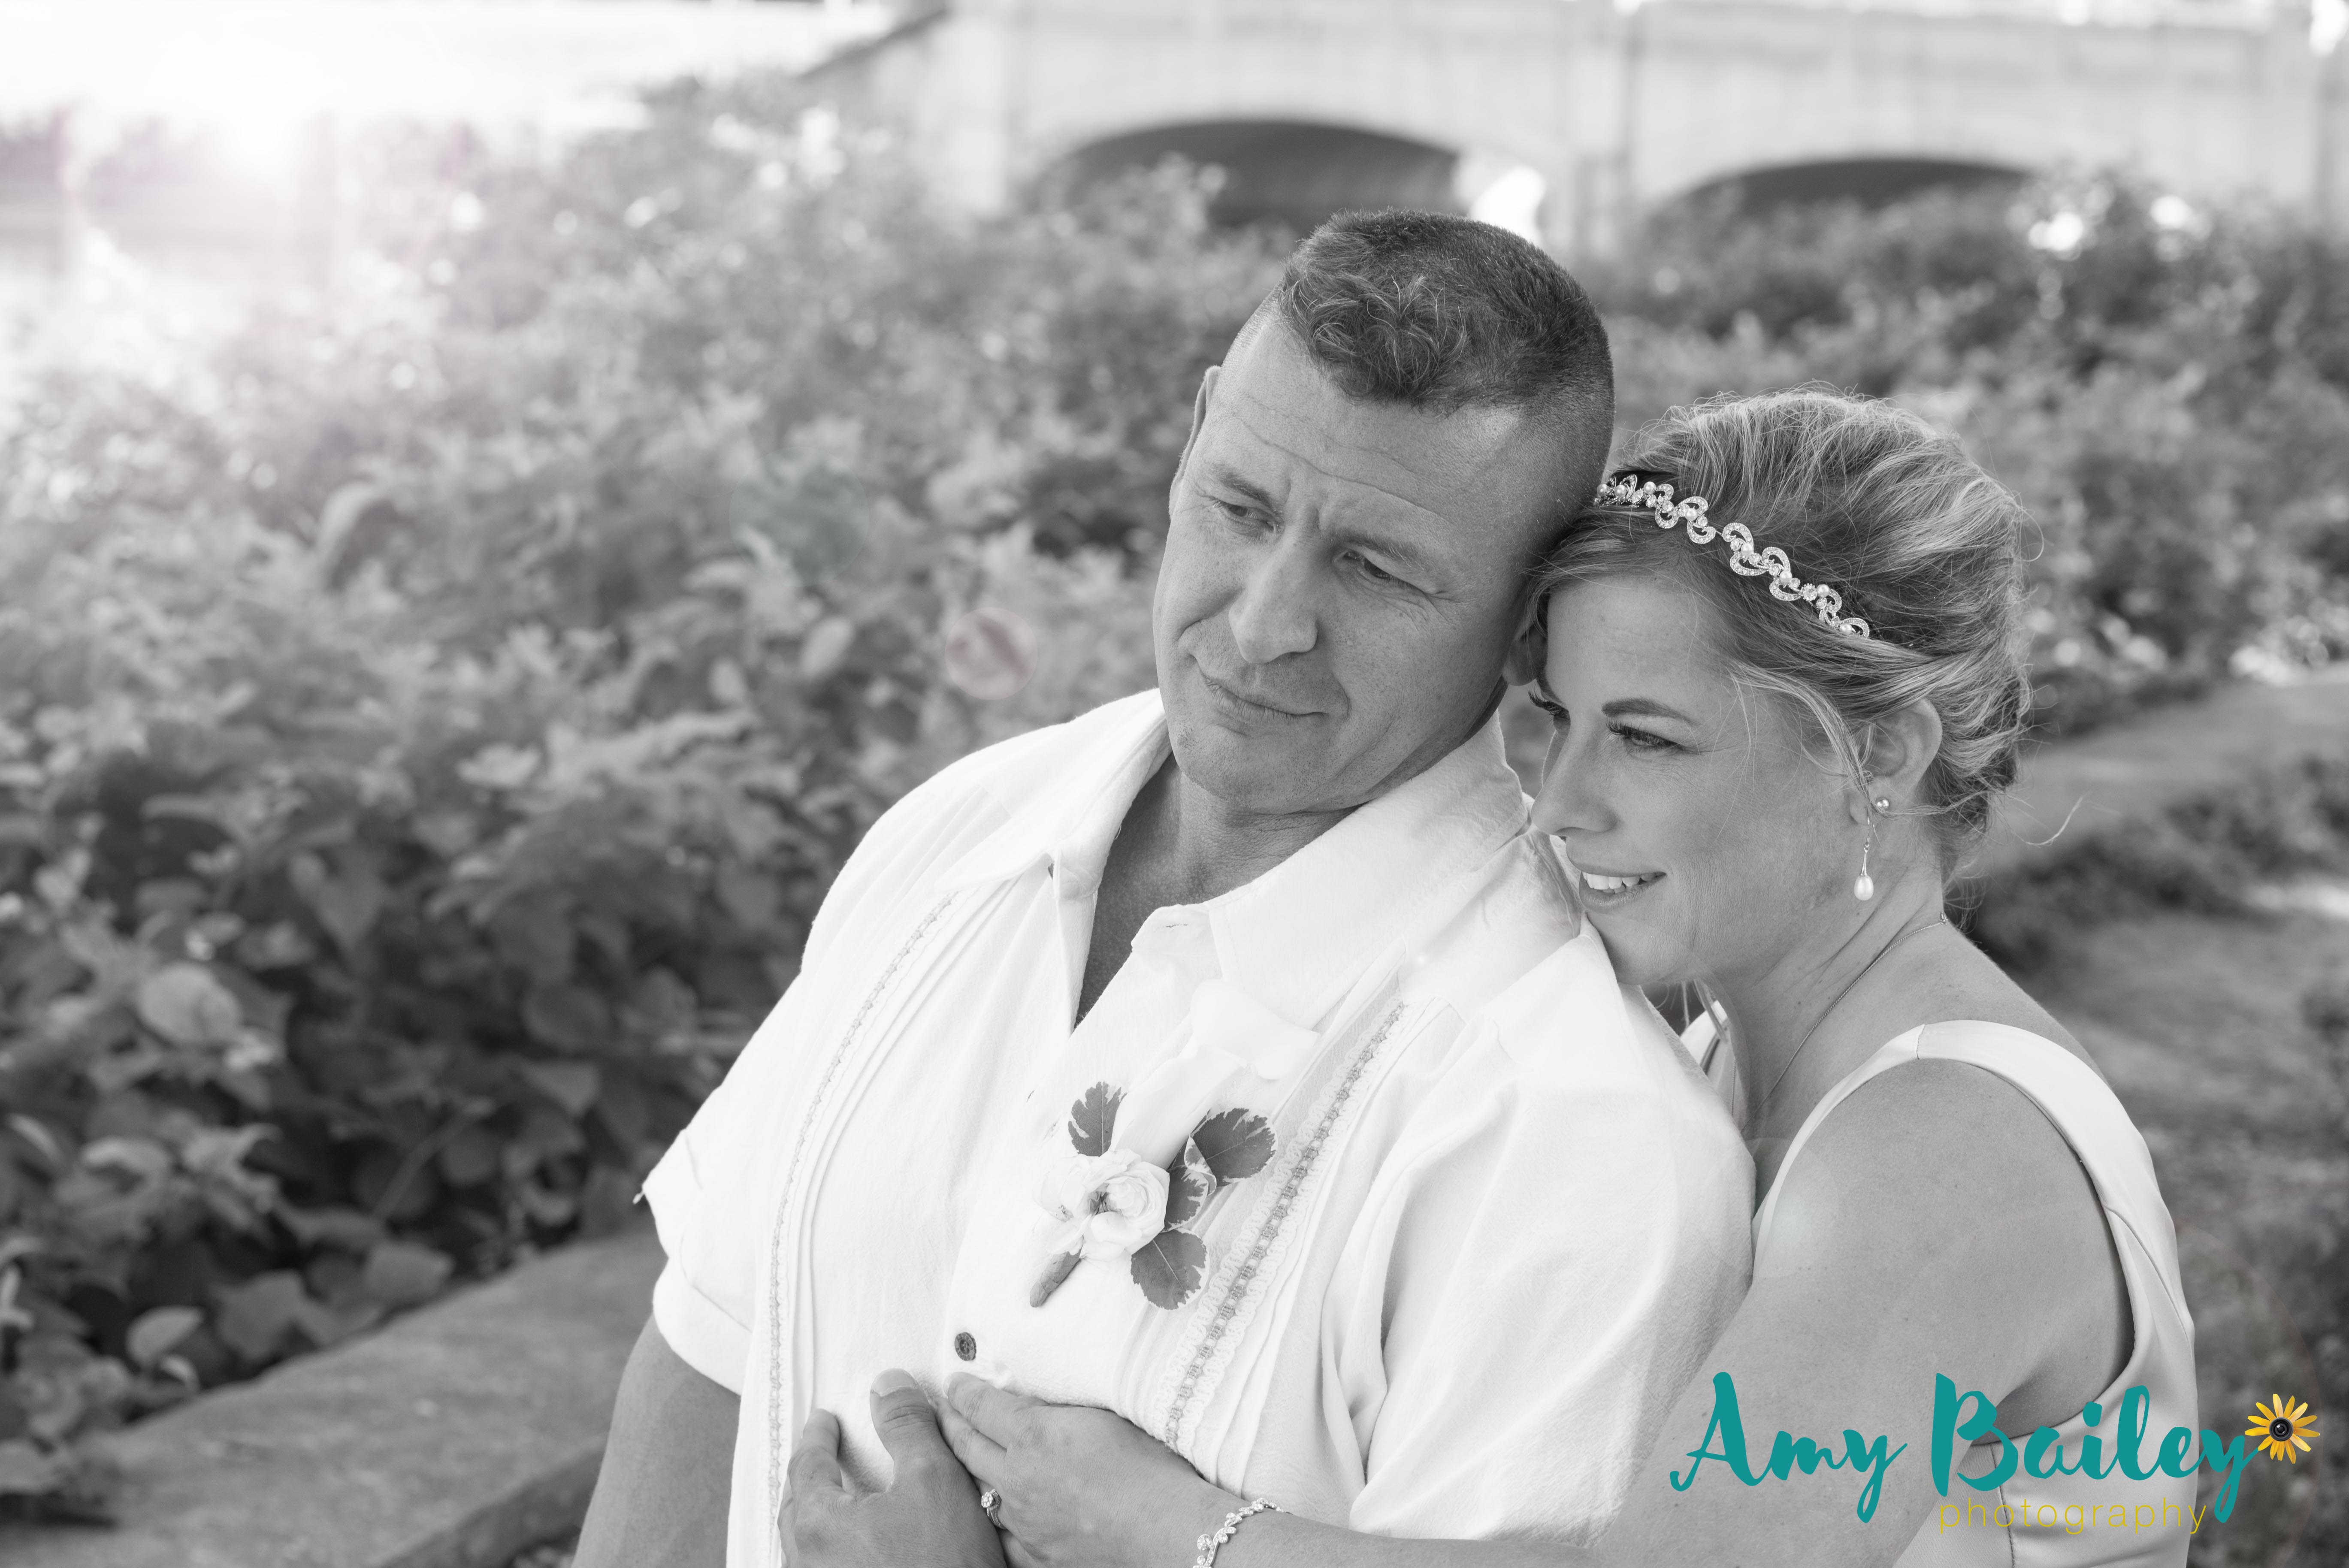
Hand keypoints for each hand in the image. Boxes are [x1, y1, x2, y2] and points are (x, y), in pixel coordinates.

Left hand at [781, 1369, 1006, 1567]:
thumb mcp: (935, 1481)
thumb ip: (908, 1428)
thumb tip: (888, 1386)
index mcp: (819, 1527)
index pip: (807, 1466)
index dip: (818, 1436)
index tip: (825, 1420)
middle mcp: (809, 1565)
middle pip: (796, 1511)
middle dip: (808, 1478)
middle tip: (822, 1454)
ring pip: (805, 1547)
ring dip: (818, 1517)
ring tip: (840, 1501)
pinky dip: (832, 1548)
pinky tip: (858, 1548)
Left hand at [936, 1373, 1235, 1567]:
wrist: (1167, 1529)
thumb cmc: (1149, 1467)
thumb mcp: (1105, 1415)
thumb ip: (1063, 1409)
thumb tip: (1040, 1402)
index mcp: (1033, 1435)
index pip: (983, 1406)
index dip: (964, 1393)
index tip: (954, 1384)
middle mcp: (1018, 1478)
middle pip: (969, 1446)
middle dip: (952, 1424)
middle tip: (942, 1410)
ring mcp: (1024, 1520)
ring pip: (980, 1493)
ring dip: (968, 1473)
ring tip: (962, 1460)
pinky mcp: (1037, 1554)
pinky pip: (1003, 1537)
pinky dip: (996, 1523)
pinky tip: (994, 1518)